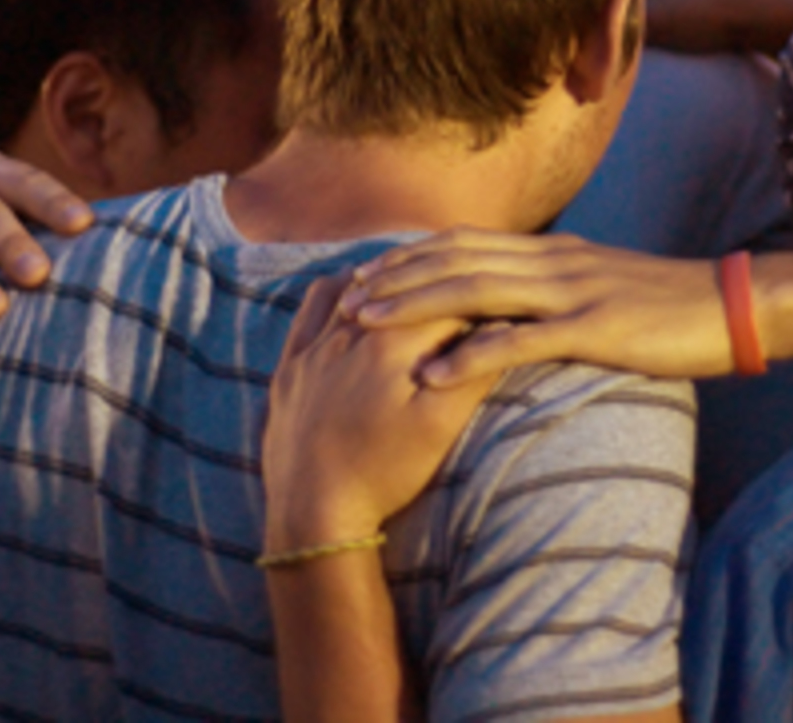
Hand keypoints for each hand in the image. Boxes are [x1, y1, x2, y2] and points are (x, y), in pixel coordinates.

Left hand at [262, 277, 491, 548]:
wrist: (314, 510)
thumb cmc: (385, 471)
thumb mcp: (440, 426)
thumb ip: (473, 372)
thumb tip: (501, 327)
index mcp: (393, 344)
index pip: (449, 305)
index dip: (481, 305)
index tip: (500, 309)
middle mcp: (351, 332)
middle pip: (405, 292)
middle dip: (440, 289)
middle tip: (468, 290)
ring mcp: (315, 345)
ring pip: (360, 288)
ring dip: (393, 281)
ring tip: (419, 282)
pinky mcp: (291, 363)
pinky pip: (311, 306)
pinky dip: (338, 287)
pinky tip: (355, 286)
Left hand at [337, 229, 731, 387]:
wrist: (732, 304)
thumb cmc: (671, 306)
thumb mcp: (604, 287)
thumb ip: (558, 289)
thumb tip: (517, 302)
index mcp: (553, 252)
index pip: (466, 243)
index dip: (412, 257)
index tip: (368, 275)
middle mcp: (553, 262)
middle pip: (456, 260)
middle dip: (396, 278)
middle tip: (347, 300)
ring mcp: (571, 292)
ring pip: (474, 291)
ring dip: (414, 308)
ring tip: (366, 327)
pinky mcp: (592, 329)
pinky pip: (518, 343)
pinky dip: (469, 358)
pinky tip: (431, 377)